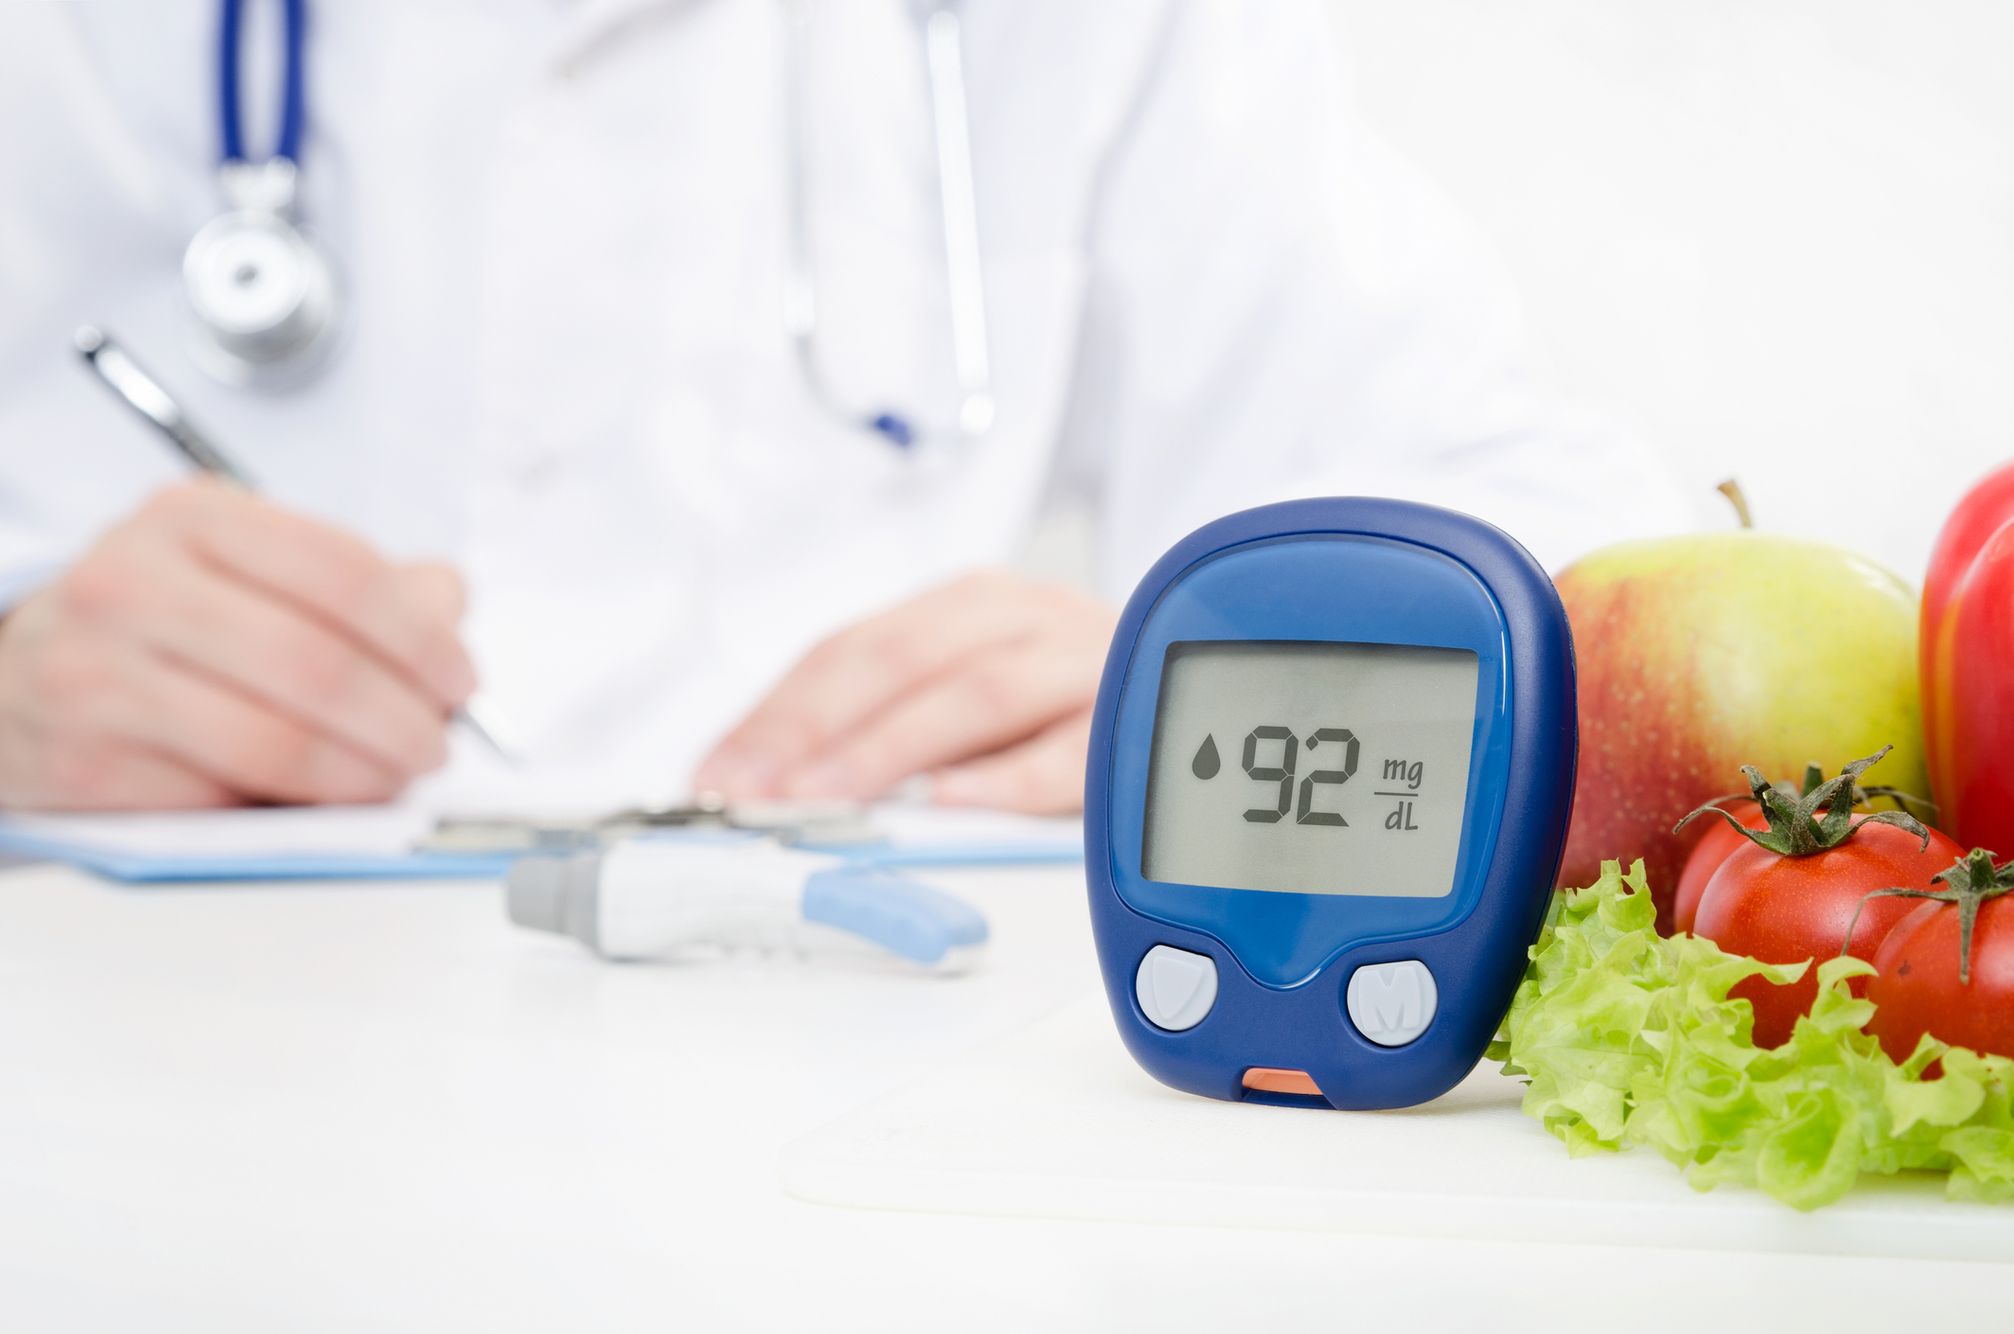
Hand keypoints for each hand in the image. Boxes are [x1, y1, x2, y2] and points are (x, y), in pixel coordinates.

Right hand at [0, 480, 475, 809]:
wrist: (16, 678)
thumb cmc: (155, 622)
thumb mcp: (246, 567)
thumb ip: (355, 582)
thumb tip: (444, 598)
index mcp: (190, 518)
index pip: (342, 572)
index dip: (421, 637)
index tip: (458, 679)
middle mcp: (130, 585)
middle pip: (315, 664)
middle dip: (402, 719)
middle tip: (434, 745)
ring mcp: (96, 675)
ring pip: (272, 744)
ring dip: (360, 776)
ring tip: (393, 779)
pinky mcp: (82, 764)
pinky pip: (217, 801)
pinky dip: (286, 812)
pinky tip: (315, 803)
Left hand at [693, 571, 1114, 814]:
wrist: (1198, 667)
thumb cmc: (1067, 702)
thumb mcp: (971, 694)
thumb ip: (885, 726)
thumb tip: (762, 786)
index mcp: (970, 605)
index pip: (852, 649)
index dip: (779, 713)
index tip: (721, 776)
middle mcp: (1025, 618)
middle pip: (905, 658)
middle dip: (821, 728)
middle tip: (764, 792)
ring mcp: (1084, 662)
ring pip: (980, 692)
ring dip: (894, 749)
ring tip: (833, 798)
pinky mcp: (1133, 719)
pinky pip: (1071, 749)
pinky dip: (1008, 778)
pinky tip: (955, 803)